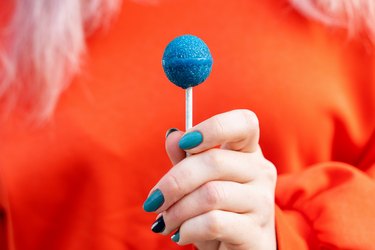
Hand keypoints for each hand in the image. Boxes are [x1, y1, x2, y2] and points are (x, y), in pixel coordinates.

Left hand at [143, 110, 276, 249]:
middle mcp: (260, 172)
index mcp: (248, 152)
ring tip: (165, 222)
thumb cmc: (216, 211)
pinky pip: (213, 222)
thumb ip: (186, 158)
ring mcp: (262, 202)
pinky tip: (181, 235)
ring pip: (210, 194)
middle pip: (214, 161)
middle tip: (154, 201)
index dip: (214, 126)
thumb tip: (173, 136)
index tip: (185, 142)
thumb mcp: (197, 183)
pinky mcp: (255, 231)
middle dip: (174, 182)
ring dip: (177, 210)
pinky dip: (188, 229)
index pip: (244, 123)